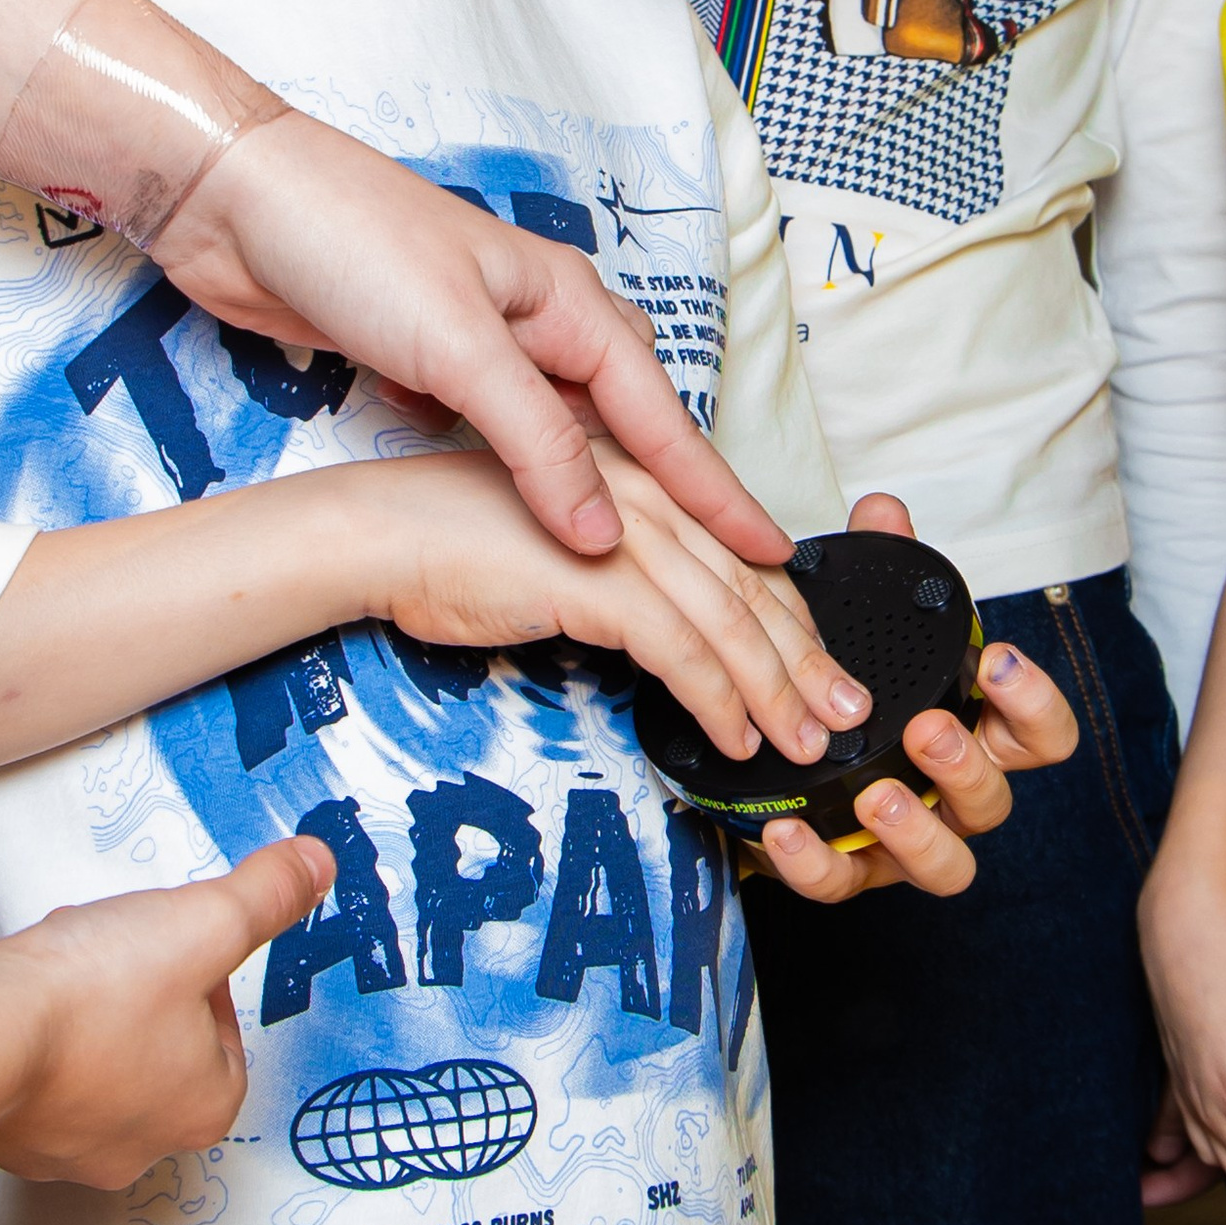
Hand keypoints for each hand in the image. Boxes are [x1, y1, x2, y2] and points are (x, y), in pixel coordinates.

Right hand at [0, 835, 335, 1187]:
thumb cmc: (85, 999)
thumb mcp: (203, 922)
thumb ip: (264, 896)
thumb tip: (312, 869)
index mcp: (202, 1109)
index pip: (226, 1035)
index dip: (204, 976)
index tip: (179, 943)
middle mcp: (138, 1146)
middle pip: (162, 1052)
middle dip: (145, 993)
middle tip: (121, 950)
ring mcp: (63, 1150)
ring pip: (96, 1066)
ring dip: (87, 1015)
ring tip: (67, 965)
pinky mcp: (4, 1136)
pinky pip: (34, 1081)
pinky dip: (32, 1040)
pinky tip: (20, 1000)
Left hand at [152, 113, 789, 568]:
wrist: (237, 203)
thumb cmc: (351, 244)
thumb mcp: (461, 348)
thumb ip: (537, 441)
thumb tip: (603, 534)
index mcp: (568, 305)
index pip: (662, 418)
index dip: (716, 492)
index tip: (771, 549)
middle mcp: (539, 323)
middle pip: (630, 423)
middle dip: (677, 492)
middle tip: (726, 564)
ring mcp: (483, 344)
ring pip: (564, 430)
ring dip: (596, 487)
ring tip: (639, 552)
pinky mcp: (426, 365)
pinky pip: (497, 433)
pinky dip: (517, 473)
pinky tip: (517, 504)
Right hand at [355, 443, 870, 764]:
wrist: (376, 536)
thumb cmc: (451, 545)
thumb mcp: (557, 549)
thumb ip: (617, 576)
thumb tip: (664, 635)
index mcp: (642, 482)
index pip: (740, 555)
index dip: (792, 615)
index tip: (823, 665)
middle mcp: (646, 497)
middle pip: (753, 587)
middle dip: (809, 658)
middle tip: (848, 710)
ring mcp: (623, 534)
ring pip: (732, 623)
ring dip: (778, 693)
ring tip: (806, 742)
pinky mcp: (596, 579)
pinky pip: (682, 651)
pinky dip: (718, 701)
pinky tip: (734, 740)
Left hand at [752, 495, 1077, 902]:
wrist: (783, 751)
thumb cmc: (853, 688)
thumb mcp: (868, 622)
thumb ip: (882, 568)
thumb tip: (883, 512)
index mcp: (976, 732)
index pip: (1042, 734)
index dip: (1033, 703)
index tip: (998, 660)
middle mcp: (954, 795)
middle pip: (995, 801)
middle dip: (965, 766)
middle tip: (929, 731)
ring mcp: (908, 842)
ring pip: (945, 864)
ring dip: (916, 831)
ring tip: (878, 796)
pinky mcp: (850, 872)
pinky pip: (844, 883)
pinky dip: (819, 863)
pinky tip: (790, 829)